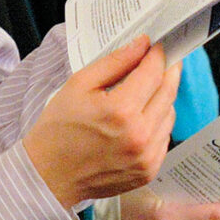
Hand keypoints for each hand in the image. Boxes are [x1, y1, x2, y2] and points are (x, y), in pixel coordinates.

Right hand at [25, 37, 181, 205]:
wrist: (49, 176)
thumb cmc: (58, 130)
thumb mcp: (79, 84)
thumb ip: (115, 62)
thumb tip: (142, 44)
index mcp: (121, 111)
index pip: (153, 73)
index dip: (157, 55)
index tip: (157, 46)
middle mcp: (140, 135)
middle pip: (168, 92)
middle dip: (168, 71)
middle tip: (163, 60)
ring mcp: (147, 156)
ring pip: (170, 114)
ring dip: (163, 98)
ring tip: (146, 91)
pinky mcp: (149, 170)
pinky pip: (165, 137)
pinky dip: (158, 122)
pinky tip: (141, 118)